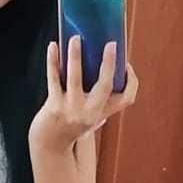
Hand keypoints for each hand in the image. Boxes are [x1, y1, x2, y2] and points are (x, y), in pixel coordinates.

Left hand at [29, 35, 138, 152]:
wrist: (51, 143)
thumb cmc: (73, 121)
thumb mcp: (93, 112)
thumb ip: (100, 92)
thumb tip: (100, 54)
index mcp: (103, 112)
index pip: (127, 97)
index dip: (131, 80)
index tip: (127, 63)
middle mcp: (90, 113)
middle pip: (104, 86)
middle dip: (108, 64)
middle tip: (110, 44)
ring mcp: (71, 110)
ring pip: (75, 79)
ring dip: (75, 57)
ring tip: (75, 38)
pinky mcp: (53, 106)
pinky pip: (54, 79)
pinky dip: (53, 61)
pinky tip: (53, 46)